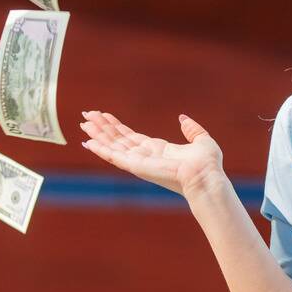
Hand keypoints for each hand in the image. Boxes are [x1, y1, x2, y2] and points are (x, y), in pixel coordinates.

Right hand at [78, 111, 226, 197]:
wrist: (206, 176)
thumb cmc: (207, 164)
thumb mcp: (201, 140)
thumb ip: (192, 129)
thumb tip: (183, 118)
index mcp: (157, 150)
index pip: (131, 136)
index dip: (116, 126)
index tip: (104, 115)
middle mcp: (145, 156)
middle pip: (118, 139)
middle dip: (102, 128)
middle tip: (86, 115)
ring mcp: (139, 162)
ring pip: (113, 146)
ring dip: (98, 134)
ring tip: (84, 123)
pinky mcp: (137, 166)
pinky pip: (114, 156)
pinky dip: (101, 149)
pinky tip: (88, 142)